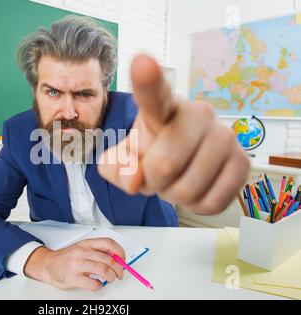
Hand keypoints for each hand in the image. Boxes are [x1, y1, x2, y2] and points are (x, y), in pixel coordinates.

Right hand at [23, 238, 124, 290]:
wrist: (48, 265)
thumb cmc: (66, 258)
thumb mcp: (82, 248)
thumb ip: (97, 250)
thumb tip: (116, 256)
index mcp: (87, 243)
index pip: (109, 243)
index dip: (120, 252)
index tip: (123, 260)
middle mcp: (83, 252)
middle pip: (109, 260)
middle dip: (119, 269)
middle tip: (119, 274)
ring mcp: (78, 265)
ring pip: (104, 271)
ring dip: (111, 278)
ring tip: (109, 279)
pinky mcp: (73, 278)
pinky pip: (94, 284)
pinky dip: (99, 286)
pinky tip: (97, 284)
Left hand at [97, 54, 249, 214]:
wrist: (184, 159)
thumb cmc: (152, 150)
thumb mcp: (124, 159)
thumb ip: (116, 168)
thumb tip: (135, 181)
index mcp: (162, 106)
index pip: (154, 94)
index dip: (147, 80)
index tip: (142, 63)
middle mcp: (198, 114)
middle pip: (164, 166)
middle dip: (152, 183)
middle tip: (155, 175)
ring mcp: (225, 137)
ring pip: (188, 189)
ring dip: (173, 195)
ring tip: (176, 179)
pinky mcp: (242, 162)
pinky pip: (210, 202)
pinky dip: (195, 206)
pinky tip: (196, 187)